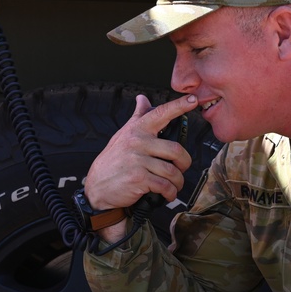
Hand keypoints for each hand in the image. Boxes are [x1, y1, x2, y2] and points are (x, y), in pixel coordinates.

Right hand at [83, 94, 197, 241]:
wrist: (97, 186)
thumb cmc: (113, 161)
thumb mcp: (122, 135)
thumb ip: (137, 117)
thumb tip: (143, 98)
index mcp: (137, 130)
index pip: (160, 113)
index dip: (179, 105)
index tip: (193, 99)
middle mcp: (138, 142)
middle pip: (176, 150)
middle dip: (184, 163)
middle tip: (182, 169)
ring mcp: (138, 160)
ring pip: (172, 171)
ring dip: (178, 182)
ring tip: (175, 185)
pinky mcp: (139, 178)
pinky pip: (164, 185)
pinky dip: (170, 192)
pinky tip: (168, 193)